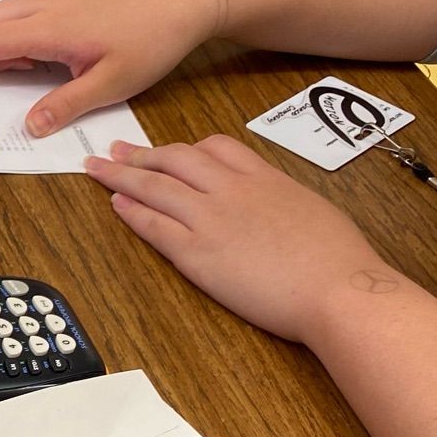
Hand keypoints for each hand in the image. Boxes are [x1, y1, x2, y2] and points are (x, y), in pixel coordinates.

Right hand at [0, 0, 227, 134]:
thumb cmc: (151, 40)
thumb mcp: (111, 84)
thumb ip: (64, 106)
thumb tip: (27, 127)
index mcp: (47, 28)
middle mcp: (39, 3)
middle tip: (22, 79)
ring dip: (0, 44)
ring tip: (45, 67)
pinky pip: (17, 10)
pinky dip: (17, 32)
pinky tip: (54, 50)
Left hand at [83, 135, 390, 346]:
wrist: (338, 288)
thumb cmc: (338, 259)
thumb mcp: (313, 209)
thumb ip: (284, 200)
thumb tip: (277, 205)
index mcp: (265, 178)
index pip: (216, 148)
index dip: (185, 148)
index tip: (169, 150)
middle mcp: (233, 190)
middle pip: (176, 159)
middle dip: (142, 154)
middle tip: (117, 151)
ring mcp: (211, 220)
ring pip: (156, 187)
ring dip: (122, 175)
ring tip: (98, 169)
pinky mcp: (197, 253)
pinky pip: (155, 226)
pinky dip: (132, 212)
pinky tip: (116, 204)